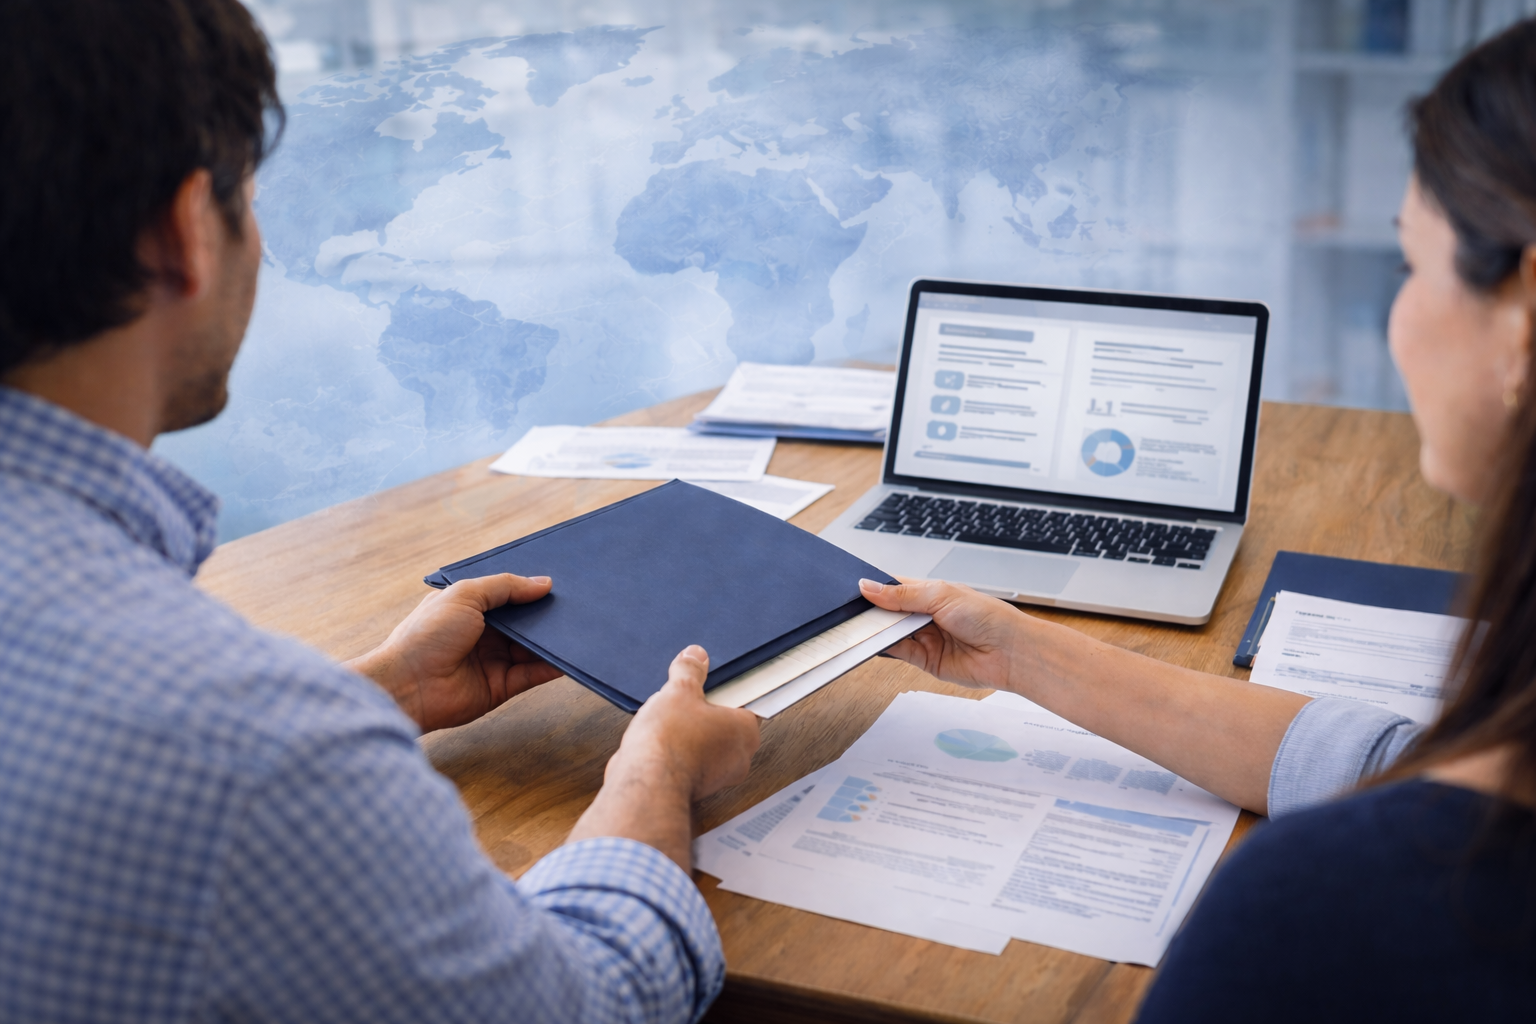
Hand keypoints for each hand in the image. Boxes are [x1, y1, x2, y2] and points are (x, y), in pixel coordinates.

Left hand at [349, 574, 563, 731]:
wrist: (407, 684)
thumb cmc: (426, 634)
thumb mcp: (465, 595)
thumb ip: (505, 587)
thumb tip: (543, 583)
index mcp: (470, 608)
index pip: (507, 597)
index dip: (529, 590)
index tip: (558, 584)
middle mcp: (483, 634)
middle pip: (523, 623)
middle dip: (546, 615)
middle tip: (575, 605)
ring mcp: (493, 661)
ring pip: (532, 648)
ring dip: (552, 640)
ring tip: (579, 627)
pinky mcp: (501, 687)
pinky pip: (533, 674)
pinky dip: (551, 666)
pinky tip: (568, 655)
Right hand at [568, 645, 760, 869]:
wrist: (646, 783)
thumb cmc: (670, 740)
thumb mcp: (679, 691)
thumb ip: (689, 671)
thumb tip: (695, 655)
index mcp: (745, 730)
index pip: (746, 703)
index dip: (726, 691)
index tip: (711, 683)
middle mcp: (738, 757)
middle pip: (724, 725)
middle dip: (703, 713)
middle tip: (683, 700)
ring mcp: (717, 777)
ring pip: (705, 746)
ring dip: (688, 734)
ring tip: (665, 720)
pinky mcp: (694, 789)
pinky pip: (688, 763)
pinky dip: (675, 753)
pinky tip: (656, 742)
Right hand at [859, 577, 1029, 691]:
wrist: (1011, 652)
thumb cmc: (988, 617)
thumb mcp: (940, 595)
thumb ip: (902, 595)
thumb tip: (869, 587)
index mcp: (931, 593)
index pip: (895, 587)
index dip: (876, 587)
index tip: (855, 588)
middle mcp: (927, 614)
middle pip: (890, 611)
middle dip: (873, 610)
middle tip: (853, 608)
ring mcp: (926, 638)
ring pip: (892, 632)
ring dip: (878, 629)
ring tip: (861, 624)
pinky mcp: (927, 661)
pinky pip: (900, 652)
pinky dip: (886, 647)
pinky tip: (877, 640)